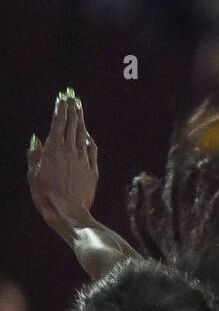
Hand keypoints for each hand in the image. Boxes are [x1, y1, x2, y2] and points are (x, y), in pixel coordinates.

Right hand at [27, 89, 97, 231]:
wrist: (69, 214)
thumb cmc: (46, 196)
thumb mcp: (33, 175)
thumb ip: (34, 155)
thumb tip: (35, 138)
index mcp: (53, 149)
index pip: (58, 122)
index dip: (60, 107)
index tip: (62, 97)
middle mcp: (70, 151)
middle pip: (72, 124)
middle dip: (72, 109)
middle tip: (72, 97)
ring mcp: (83, 160)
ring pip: (83, 135)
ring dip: (81, 120)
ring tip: (79, 109)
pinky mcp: (92, 171)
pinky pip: (92, 150)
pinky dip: (89, 140)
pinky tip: (87, 135)